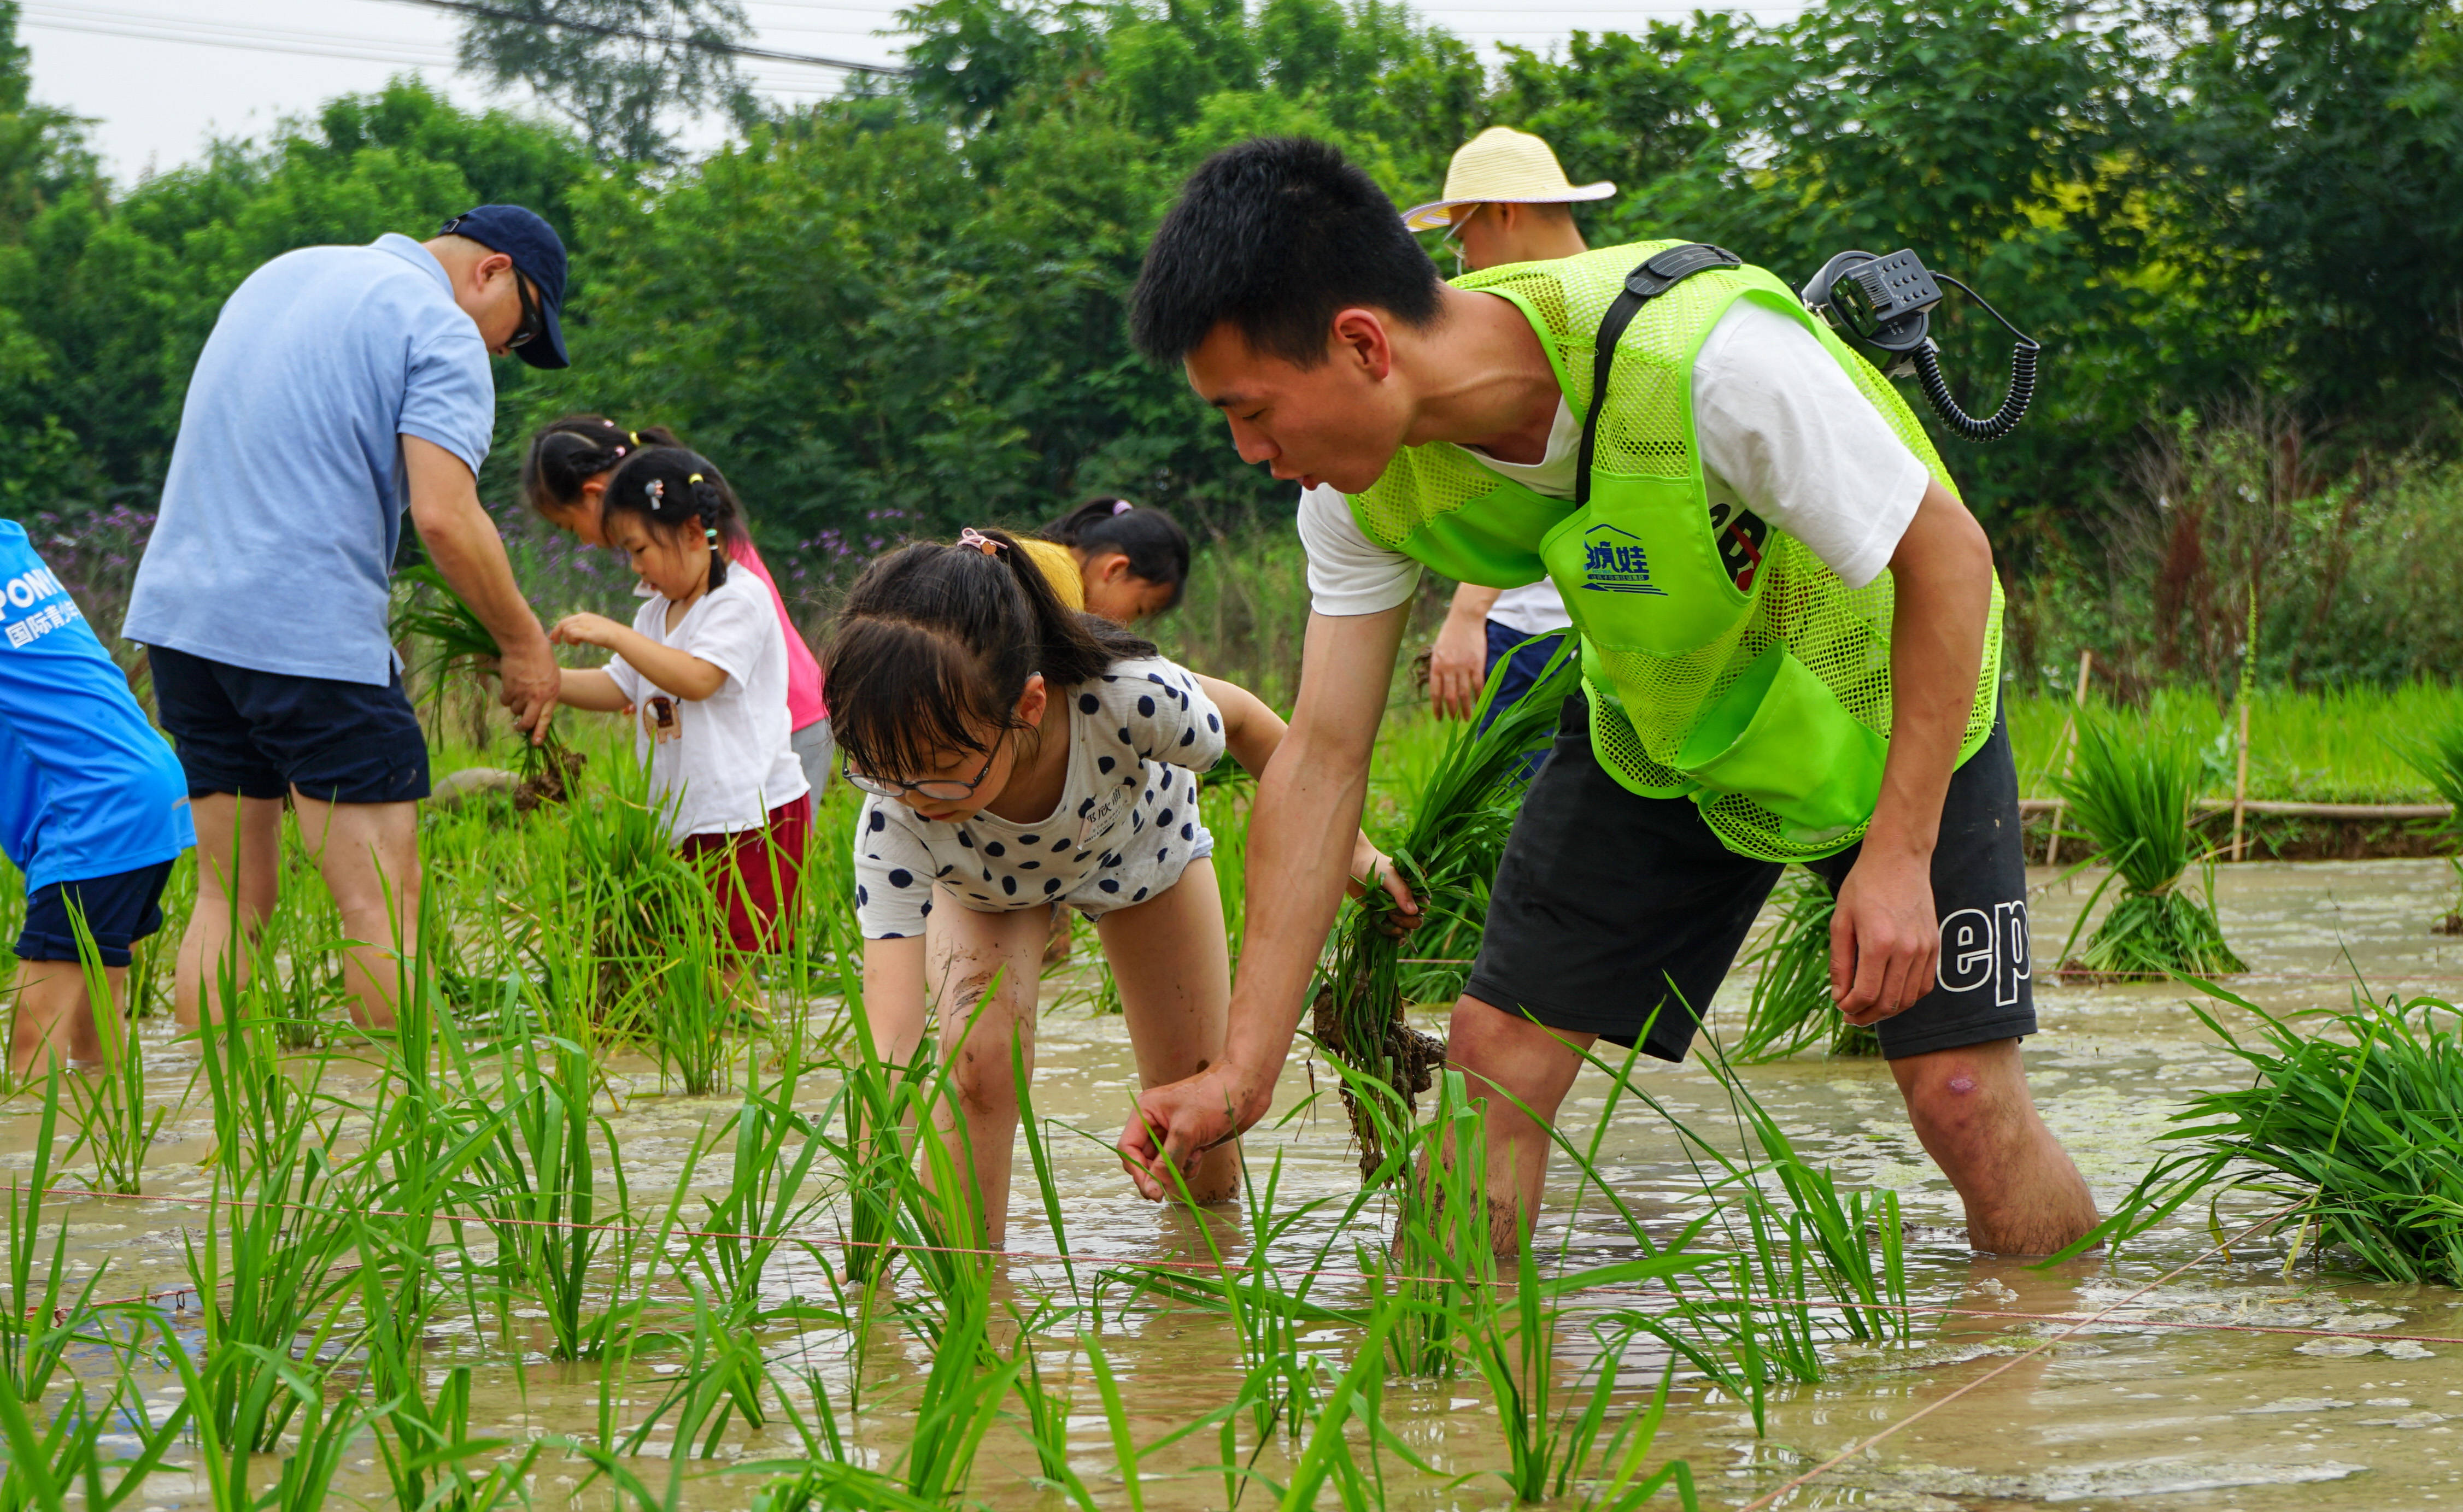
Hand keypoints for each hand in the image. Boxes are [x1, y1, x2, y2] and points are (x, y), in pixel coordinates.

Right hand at [494, 630, 559, 743]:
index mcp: (552, 693)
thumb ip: (546, 691)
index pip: (546, 717)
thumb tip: (537, 705)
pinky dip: (505, 696)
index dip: (540, 731)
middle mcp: (538, 696)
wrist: (524, 643)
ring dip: (514, 705)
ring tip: (517, 691)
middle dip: (522, 727)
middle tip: (517, 726)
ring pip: (515, 710)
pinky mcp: (510, 689)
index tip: (536, 743)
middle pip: (528, 721)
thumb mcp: (551, 674)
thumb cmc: (539, 655)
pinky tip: (509, 686)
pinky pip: (504, 700)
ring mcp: (523, 694)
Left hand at [550, 612, 624, 648]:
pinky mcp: (586, 631)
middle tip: (555, 643)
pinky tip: (578, 644)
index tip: (554, 638)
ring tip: (576, 644)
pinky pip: (571, 633)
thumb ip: (584, 629)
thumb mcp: (593, 628)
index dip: (557, 629)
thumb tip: (576, 635)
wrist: (618, 636)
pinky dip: (571, 640)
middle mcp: (582, 618)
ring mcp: (584, 624)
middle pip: (562, 624)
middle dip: (556, 633)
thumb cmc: (608, 635)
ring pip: (565, 629)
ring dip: (567, 639)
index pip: (565, 621)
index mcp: (583, 616)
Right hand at [1119, 1062, 1258, 1201]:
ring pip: (1163, 1165)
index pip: (1129, 1149)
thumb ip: (1167, 1163)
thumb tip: (1152, 1191)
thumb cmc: (1214, 1099)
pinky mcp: (1191, 1140)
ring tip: (1193, 1158)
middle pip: (1144, 1160)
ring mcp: (1174, 1132)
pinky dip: (1189, 1166)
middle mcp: (1156, 1122)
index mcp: (1146, 1112)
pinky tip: (1202, 1154)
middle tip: (1168, 1189)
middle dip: (1157, 1174)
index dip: (1138, 1172)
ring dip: (1176, 1170)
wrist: (1247, 1086)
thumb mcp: (1186, 1131)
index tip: (1152, 1192)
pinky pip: (1180, 1163)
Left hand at [1346, 836, 1422, 934]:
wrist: (1352, 864)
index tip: (1398, 908)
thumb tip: (1414, 912)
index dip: (1414, 913)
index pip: (1424, 907)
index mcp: (1415, 888)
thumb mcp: (1389, 875)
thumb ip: (1401, 891)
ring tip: (1382, 922)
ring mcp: (1394, 909)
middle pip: (1415, 921)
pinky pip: (1389, 930)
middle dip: (1404, 923)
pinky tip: (1382, 934)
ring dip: (1394, 930)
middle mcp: (1407, 899)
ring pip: (1403, 929)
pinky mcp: (1382, 915)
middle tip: (1389, 914)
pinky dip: (1387, 934)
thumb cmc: (1373, 865)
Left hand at [1428, 612, 1487, 721]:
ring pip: (1465, 694)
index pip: (1435, 692)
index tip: (1440, 718)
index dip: (1437, 707)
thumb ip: (1438, 668)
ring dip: (1466, 709)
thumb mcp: (1438, 650)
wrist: (1465, 617)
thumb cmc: (1450, 633)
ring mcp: (1464, 666)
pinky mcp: (1477, 664)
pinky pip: (1478, 685)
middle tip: (1455, 721)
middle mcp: (1449, 668)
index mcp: (1437, 665)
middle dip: (1452, 712)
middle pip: (1450, 697)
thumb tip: (1440, 687)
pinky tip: (1479, 704)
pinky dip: (1479, 696)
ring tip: (1468, 719)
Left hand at [1829, 849, 1938, 1024]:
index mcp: (1879, 942)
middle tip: (1851, 1016)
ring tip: (1868, 1009)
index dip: (1851, 1008)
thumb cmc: (1864, 885)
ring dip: (1888, 1011)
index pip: (1867, 994)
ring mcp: (1925, 949)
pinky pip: (1924, 985)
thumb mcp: (1840, 921)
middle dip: (1867, 1016)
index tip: (1840, 1007)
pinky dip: (1907, 997)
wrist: (1899, 859)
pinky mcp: (1936, 946)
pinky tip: (1890, 994)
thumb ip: (1840, 962)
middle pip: (1890, 1003)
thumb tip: (1840, 996)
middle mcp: (1907, 949)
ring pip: (1909, 999)